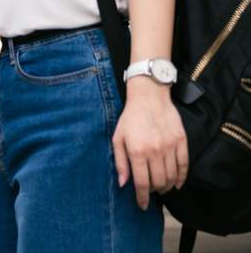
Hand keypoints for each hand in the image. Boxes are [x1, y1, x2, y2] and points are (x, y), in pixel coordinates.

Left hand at [112, 78, 187, 208]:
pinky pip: (184, 166)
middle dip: (155, 192)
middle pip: (159, 182)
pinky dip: (181, 178)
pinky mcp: (181, 142)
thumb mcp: (117, 138)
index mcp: (137, 151)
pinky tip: (177, 183)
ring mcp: (170, 147)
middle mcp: (155, 151)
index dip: (143, 197)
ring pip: (172, 177)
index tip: (142, 205)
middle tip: (151, 192)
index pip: (142, 183)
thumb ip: (120, 162)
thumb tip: (123, 184)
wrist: (149, 97)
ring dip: (167, 186)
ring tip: (161, 187)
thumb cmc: (130, 118)